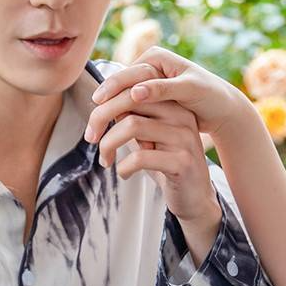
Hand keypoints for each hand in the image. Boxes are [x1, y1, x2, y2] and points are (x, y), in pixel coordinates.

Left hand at [84, 91, 219, 227]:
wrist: (195, 197)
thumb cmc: (165, 163)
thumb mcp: (148, 136)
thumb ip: (132, 117)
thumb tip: (102, 103)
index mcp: (174, 104)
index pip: (134, 88)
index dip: (107, 101)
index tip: (94, 123)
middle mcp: (182, 115)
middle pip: (131, 101)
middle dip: (101, 118)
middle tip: (90, 138)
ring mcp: (184, 138)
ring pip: (132, 126)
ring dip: (108, 144)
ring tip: (105, 159)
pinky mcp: (182, 162)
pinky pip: (140, 157)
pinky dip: (123, 166)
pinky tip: (124, 174)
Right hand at [91, 47, 251, 138]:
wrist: (223, 107)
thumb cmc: (211, 96)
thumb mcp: (190, 90)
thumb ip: (163, 89)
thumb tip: (135, 92)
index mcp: (155, 57)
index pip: (126, 75)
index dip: (109, 93)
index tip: (97, 109)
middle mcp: (148, 66)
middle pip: (118, 88)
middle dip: (102, 110)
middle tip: (90, 134)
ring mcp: (147, 81)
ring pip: (119, 101)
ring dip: (107, 120)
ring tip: (96, 140)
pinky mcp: (149, 97)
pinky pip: (128, 110)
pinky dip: (120, 124)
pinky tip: (111, 139)